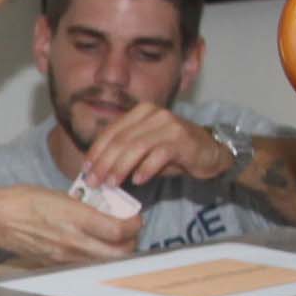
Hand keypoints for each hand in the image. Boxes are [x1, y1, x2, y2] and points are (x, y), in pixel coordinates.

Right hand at [0, 185, 137, 267]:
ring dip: (116, 254)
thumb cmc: (25, 200)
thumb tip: (106, 213)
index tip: (134, 218)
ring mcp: (66, 257)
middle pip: (119, 253)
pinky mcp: (57, 265)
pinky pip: (86, 266)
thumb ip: (86, 207)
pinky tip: (92, 247)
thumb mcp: (61, 195)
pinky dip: (96, 259)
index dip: (134, 225)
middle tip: (129, 232)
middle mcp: (74, 241)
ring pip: (105, 263)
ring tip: (113, 241)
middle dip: (130, 243)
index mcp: (76, 218)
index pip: (119, 230)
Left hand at [75, 102, 234, 193]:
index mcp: (140, 112)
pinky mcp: (182, 139)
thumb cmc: (174, 153)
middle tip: (94, 182)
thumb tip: (98, 173)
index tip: (85, 170)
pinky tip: (138, 181)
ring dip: (121, 167)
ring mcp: (168, 125)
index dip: (96, 152)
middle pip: (121, 140)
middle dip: (104, 163)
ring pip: (136, 146)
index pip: (111, 131)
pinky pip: (159, 154)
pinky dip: (146, 169)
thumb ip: (125, 155)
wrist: (210, 152)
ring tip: (112, 184)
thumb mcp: (146, 150)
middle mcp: (153, 114)